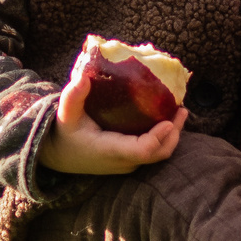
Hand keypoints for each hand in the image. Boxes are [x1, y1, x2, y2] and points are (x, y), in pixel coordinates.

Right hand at [40, 47, 186, 174]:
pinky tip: (166, 117)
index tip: (169, 120)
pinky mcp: (130, 161)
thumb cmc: (64, 133)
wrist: (57, 155)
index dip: (158, 137)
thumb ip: (73, 96)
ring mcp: (128, 163)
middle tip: (182, 109)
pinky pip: (152, 151)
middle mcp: (122, 161)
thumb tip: (83, 76)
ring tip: (180, 111)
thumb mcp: (64, 114)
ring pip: (158, 154)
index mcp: (108, 150)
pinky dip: (163, 136)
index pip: (141, 150)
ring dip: (171, 134)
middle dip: (173, 133)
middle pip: (158, 153)